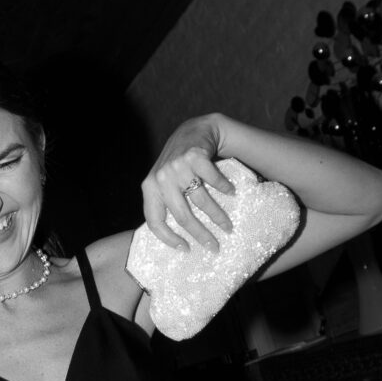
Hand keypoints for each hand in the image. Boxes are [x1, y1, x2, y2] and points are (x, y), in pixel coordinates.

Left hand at [141, 113, 236, 251]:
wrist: (193, 130)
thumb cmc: (178, 163)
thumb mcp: (163, 181)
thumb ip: (164, 201)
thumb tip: (174, 238)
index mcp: (149, 188)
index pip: (154, 221)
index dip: (168, 239)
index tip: (185, 249)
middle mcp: (161, 178)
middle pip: (182, 216)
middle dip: (201, 234)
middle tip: (214, 247)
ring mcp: (178, 166)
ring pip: (201, 201)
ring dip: (218, 216)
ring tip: (228, 226)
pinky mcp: (195, 156)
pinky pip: (213, 180)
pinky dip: (225, 189)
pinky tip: (232, 193)